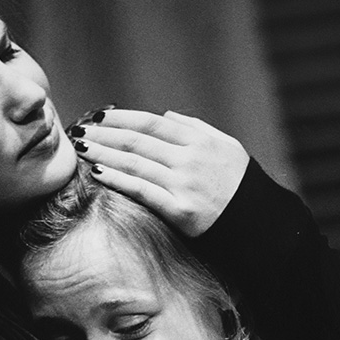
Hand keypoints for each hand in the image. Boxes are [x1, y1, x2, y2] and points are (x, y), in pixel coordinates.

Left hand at [69, 109, 248, 236]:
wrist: (259, 224)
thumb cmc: (240, 185)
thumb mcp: (226, 147)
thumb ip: (196, 128)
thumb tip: (166, 115)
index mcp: (199, 140)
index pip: (152, 124)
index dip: (122, 118)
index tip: (99, 117)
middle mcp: (190, 158)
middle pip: (138, 141)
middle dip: (105, 134)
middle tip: (79, 130)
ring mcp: (184, 184)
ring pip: (135, 163)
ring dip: (104, 154)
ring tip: (81, 148)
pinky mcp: (180, 210)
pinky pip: (142, 191)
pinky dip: (117, 180)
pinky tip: (97, 173)